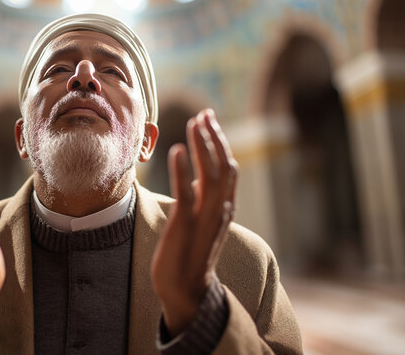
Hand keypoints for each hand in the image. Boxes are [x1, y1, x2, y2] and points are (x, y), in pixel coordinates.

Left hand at [151, 109, 237, 335]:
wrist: (185, 290)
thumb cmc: (189, 255)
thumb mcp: (200, 222)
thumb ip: (202, 200)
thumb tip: (196, 177)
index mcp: (223, 208)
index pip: (227, 169)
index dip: (220, 142)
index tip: (208, 121)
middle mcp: (220, 210)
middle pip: (224, 166)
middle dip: (215, 138)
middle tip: (203, 115)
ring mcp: (205, 218)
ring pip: (210, 175)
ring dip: (203, 146)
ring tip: (194, 123)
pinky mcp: (186, 226)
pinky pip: (187, 193)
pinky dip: (183, 170)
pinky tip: (177, 150)